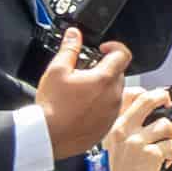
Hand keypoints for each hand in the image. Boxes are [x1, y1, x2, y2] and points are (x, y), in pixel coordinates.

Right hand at [35, 26, 135, 160]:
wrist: (48, 136)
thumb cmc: (52, 106)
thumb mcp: (57, 70)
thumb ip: (69, 49)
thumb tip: (74, 34)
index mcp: (104, 79)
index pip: (123, 54)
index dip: (114, 46)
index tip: (103, 49)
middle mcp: (113, 96)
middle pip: (118, 74)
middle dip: (104, 68)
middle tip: (85, 72)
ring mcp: (112, 113)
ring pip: (115, 92)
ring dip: (103, 88)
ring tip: (81, 91)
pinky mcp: (107, 127)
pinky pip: (110, 110)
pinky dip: (100, 105)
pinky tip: (82, 107)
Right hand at [105, 86, 171, 170]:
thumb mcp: (102, 148)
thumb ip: (115, 131)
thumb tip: (131, 117)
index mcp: (108, 126)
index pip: (127, 95)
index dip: (141, 93)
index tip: (146, 97)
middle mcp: (122, 130)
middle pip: (147, 100)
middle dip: (161, 97)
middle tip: (166, 101)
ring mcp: (138, 141)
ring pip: (165, 124)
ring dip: (168, 134)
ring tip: (163, 144)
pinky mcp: (152, 155)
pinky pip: (170, 145)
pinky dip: (171, 153)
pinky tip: (164, 161)